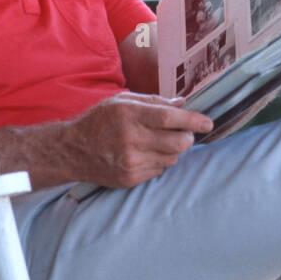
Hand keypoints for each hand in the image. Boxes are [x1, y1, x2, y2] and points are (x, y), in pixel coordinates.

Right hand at [66, 92, 213, 189]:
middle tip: (184, 133)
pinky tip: (145, 154)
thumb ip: (154, 101)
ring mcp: (130, 161)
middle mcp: (130, 139)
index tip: (208, 122)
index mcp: (129, 115)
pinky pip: (160, 170)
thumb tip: (182, 103)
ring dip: (173, 150)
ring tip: (158, 142)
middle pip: (178, 143)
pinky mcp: (130, 178)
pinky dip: (160, 161)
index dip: (193, 120)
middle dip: (188, 137)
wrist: (72, 151)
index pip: (169, 118)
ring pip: (172, 158)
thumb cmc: (99, 121)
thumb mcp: (122, 101)